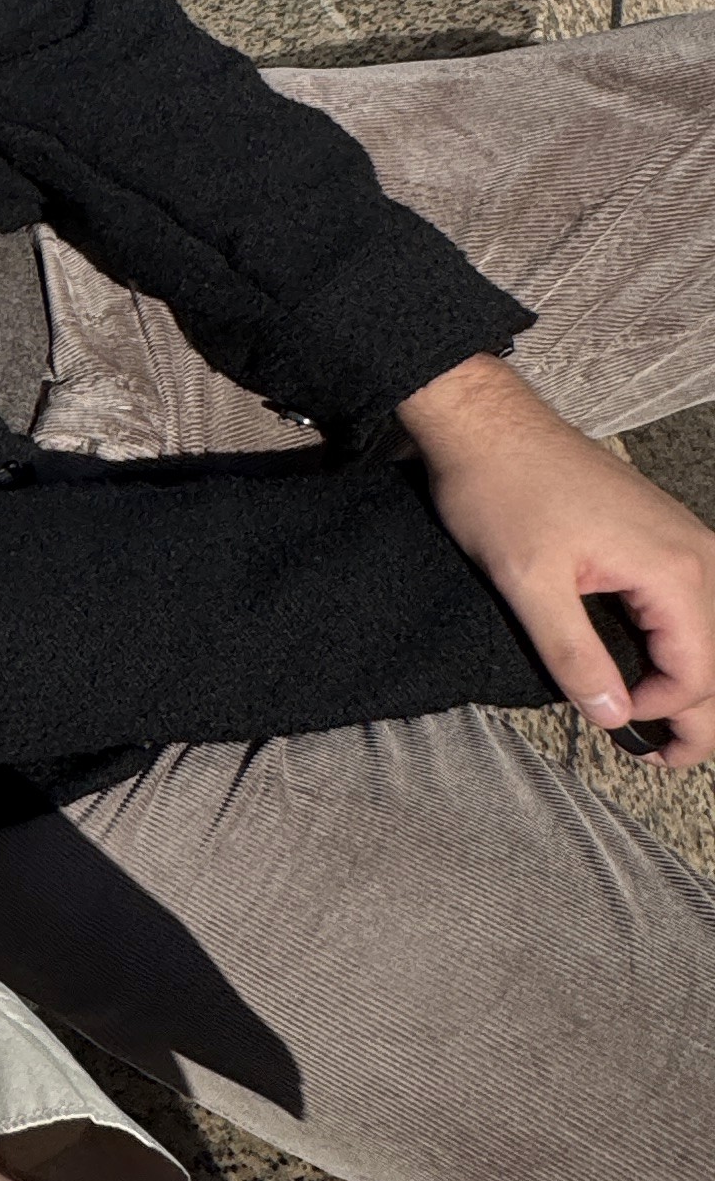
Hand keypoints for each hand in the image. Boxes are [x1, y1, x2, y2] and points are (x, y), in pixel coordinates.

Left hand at [398, 350, 714, 757]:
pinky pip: (689, 602)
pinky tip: (646, 664)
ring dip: (688, 678)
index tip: (616, 727)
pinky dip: (677, 642)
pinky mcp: (663, 535)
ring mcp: (684, 541)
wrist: (488, 424)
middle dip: (694, 711)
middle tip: (658, 756)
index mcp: (674, 569)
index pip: (698, 672)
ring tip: (654, 720)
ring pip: (708, 631)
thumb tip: (616, 717)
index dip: (664, 712)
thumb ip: (574, 656)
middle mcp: (697, 554)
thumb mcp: (529, 584)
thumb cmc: (503, 491)